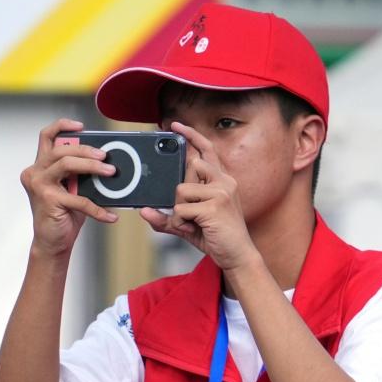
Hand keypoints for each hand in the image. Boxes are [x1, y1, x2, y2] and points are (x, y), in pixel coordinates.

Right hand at [21, 118, 118, 257]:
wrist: (52, 243)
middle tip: (105, 157)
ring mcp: (39, 185)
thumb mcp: (71, 189)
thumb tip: (103, 161)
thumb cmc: (62, 215)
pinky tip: (110, 215)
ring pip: (67, 164)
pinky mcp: (48, 200)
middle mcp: (35, 173)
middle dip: (86, 150)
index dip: (62, 126)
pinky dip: (97, 208)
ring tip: (110, 172)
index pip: (46, 137)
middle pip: (61, 150)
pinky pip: (78, 199)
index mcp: (40, 166)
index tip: (81, 127)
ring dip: (91, 167)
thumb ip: (79, 173)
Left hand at [139, 121, 259, 273]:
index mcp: (222, 181)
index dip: (191, 136)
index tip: (175, 126)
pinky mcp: (214, 206)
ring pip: (181, 190)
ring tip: (194, 223)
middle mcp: (224, 181)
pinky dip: (182, 223)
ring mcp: (220, 192)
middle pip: (190, 168)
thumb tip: (144, 211)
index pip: (206, 150)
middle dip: (182, 192)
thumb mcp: (189, 224)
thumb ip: (167, 217)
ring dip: (180, 211)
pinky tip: (195, 229)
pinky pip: (181, 209)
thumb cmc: (217, 237)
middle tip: (191, 212)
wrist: (237, 255)